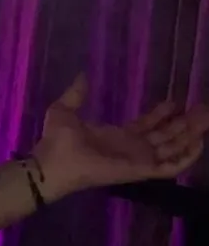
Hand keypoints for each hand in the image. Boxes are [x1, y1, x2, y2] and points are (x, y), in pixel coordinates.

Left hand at [34, 75, 208, 194]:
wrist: (53, 161)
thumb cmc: (57, 139)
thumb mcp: (65, 109)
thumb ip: (76, 93)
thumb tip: (81, 74)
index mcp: (117, 136)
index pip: (147, 125)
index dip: (162, 114)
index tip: (175, 101)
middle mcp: (132, 148)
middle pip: (167, 135)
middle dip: (186, 122)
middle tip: (204, 108)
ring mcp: (139, 160)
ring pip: (174, 147)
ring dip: (192, 135)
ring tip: (207, 120)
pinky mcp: (142, 170)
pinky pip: (170, 166)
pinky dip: (186, 156)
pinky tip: (199, 142)